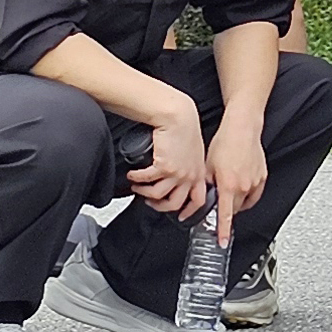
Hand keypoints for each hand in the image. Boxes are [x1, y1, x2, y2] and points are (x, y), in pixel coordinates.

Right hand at [127, 101, 206, 216]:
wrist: (178, 115)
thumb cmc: (185, 128)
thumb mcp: (193, 152)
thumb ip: (189, 167)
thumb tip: (179, 177)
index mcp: (198, 172)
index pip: (198, 200)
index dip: (189, 212)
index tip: (180, 216)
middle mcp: (189, 175)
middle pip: (174, 203)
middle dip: (159, 207)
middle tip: (150, 203)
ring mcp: (177, 173)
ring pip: (158, 195)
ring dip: (144, 193)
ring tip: (137, 187)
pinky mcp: (163, 167)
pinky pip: (146, 180)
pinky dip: (137, 179)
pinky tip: (133, 175)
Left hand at [201, 115, 268, 245]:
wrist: (242, 128)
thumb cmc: (225, 143)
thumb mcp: (207, 166)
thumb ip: (206, 186)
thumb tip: (203, 197)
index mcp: (228, 186)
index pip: (225, 216)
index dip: (222, 231)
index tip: (221, 242)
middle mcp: (243, 187)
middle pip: (233, 209)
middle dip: (224, 207)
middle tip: (218, 198)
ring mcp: (255, 182)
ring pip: (243, 202)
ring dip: (235, 200)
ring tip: (229, 185)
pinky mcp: (262, 176)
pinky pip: (253, 193)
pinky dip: (246, 193)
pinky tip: (240, 184)